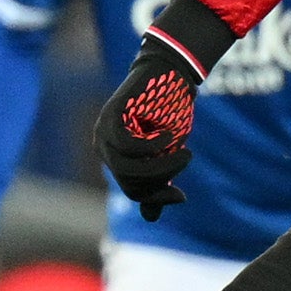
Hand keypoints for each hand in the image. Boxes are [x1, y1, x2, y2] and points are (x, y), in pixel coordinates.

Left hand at [97, 0, 237, 218]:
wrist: (168, 72)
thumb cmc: (167, 112)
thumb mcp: (165, 152)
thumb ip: (156, 179)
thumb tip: (150, 218)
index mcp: (114, 158)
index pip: (133, 190)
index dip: (158, 196)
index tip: (182, 197)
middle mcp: (103, 147)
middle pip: (130, 182)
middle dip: (162, 178)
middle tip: (187, 160)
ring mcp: (104, 131)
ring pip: (128, 167)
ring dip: (162, 164)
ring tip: (184, 151)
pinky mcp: (110, 116)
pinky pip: (128, 145)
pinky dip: (153, 145)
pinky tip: (169, 136)